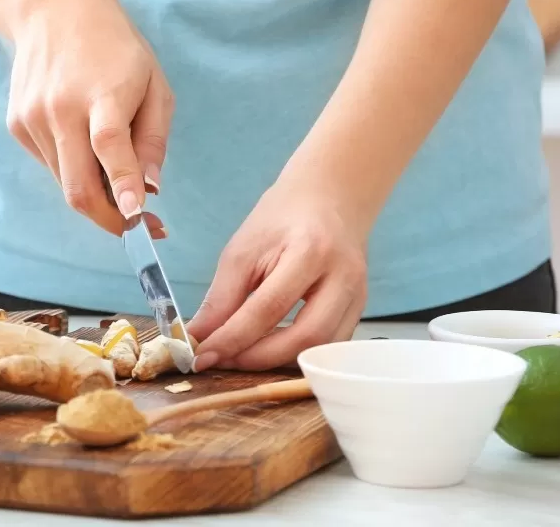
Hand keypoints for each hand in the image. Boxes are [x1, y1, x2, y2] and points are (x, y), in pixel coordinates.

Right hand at [7, 0, 172, 235]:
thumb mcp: (153, 83)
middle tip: (138, 229)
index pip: (109, 145)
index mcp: (102, 93)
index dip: (122, 184)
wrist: (52, 10)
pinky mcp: (17, 124)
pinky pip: (50, 165)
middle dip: (108, 218)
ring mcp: (33, 118)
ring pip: (64, 181)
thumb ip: (153, 138)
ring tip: (116, 177)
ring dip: (94, 193)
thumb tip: (150, 189)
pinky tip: (82, 140)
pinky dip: (72, 168)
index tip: (136, 216)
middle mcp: (61, 108)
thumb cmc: (115, 48)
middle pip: (78, 184)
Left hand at [185, 178, 369, 370]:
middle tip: (222, 360)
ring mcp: (358, 295)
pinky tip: (269, 349)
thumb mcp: (243, 249)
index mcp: (310, 252)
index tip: (203, 356)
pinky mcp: (360, 308)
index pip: (268, 309)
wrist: (329, 198)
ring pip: (320, 348)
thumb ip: (222, 297)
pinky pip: (329, 345)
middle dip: (258, 358)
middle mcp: (342, 277)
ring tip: (241, 356)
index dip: (232, 339)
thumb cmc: (282, 218)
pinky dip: (297, 354)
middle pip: (304, 337)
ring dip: (277, 361)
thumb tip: (199, 338)